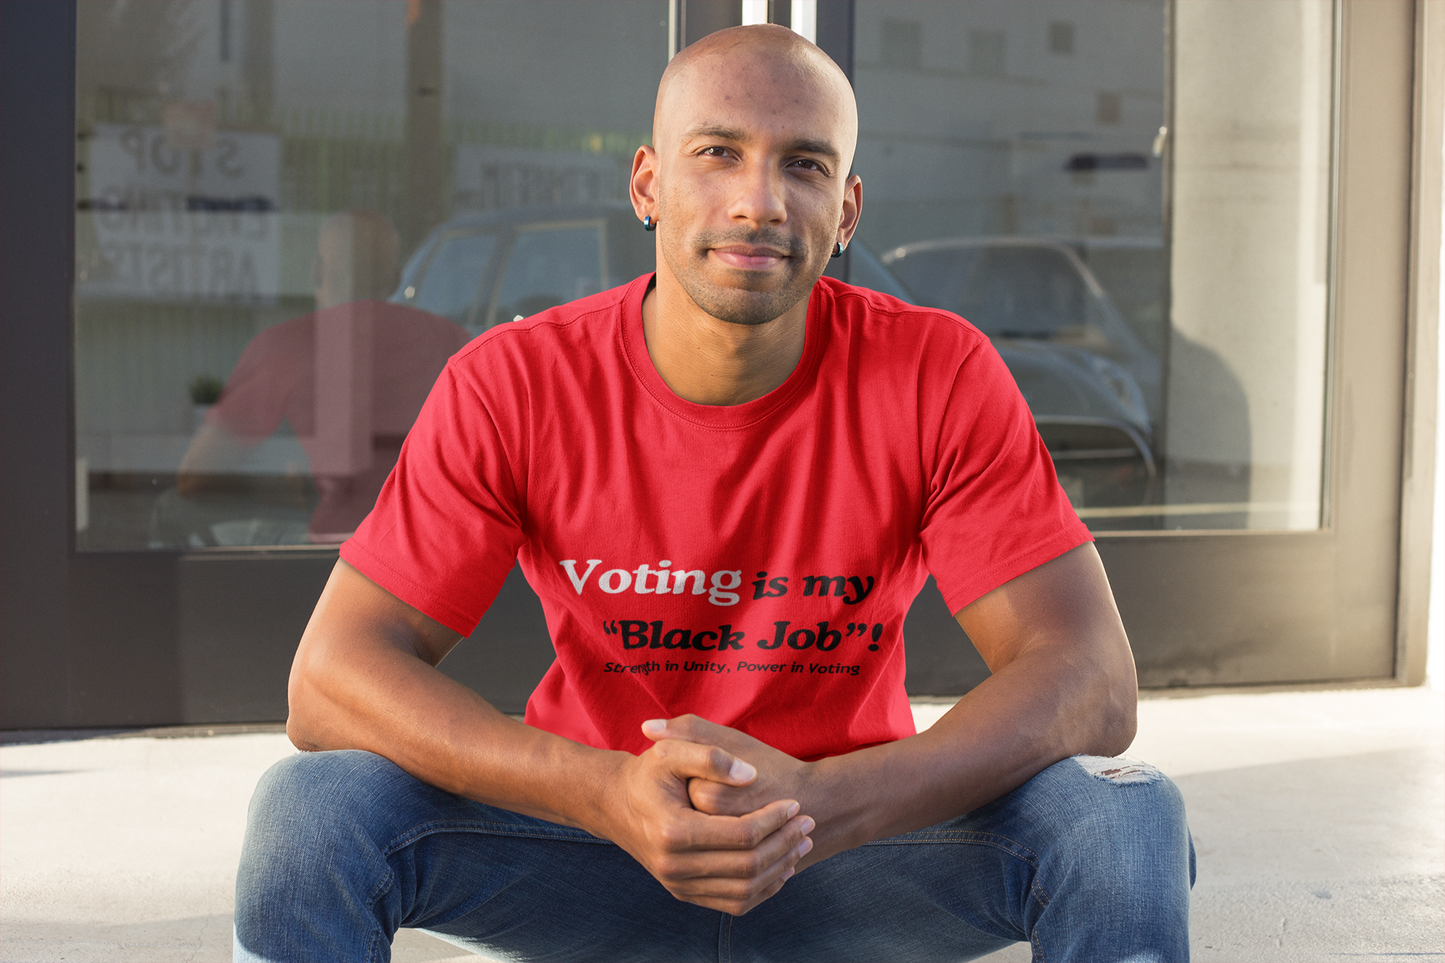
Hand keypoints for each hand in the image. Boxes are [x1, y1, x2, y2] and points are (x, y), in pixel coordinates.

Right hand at [599, 729, 814, 914]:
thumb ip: (710, 756)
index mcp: (673, 831)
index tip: (795, 804)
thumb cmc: (647, 773)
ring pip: (744, 891)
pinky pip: (733, 903)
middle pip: (748, 866)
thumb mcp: (670, 751)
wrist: (615, 804)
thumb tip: (749, 776)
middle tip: (807, 823)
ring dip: (780, 869)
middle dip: (784, 844)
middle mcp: (674, 866)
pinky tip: (780, 865)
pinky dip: (763, 889)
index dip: (774, 820)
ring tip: (800, 844)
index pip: (741, 834)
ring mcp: (678, 884)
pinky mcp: (684, 893)